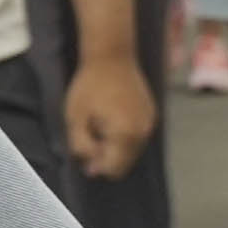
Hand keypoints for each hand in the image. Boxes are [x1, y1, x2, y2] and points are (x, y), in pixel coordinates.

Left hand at [63, 53, 155, 179]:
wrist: (112, 56)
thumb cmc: (89, 86)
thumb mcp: (75, 119)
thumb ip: (82, 147)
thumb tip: (92, 171)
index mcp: (126, 135)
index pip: (113, 169)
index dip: (95, 164)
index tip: (84, 143)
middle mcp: (144, 132)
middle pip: (124, 164)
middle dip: (105, 156)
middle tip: (90, 131)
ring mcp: (151, 124)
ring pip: (132, 151)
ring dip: (114, 146)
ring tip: (100, 122)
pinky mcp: (152, 115)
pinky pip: (137, 137)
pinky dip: (124, 136)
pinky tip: (110, 116)